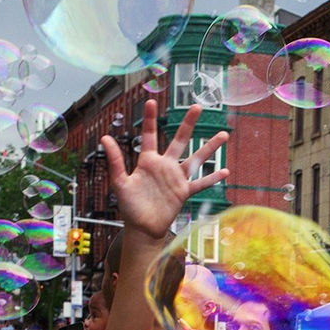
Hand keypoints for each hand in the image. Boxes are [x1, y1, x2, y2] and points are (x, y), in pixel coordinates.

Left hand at [103, 99, 229, 240]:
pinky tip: (225, 171)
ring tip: (223, 135)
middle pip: (180, 140)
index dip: (150, 119)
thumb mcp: (120, 182)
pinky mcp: (184, 192)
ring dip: (209, 147)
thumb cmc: (129, 206)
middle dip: (189, 124)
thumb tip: (105, 137)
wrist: (142, 227)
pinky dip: (212, 178)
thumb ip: (115, 160)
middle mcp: (165, 166)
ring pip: (196, 158)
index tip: (151, 102)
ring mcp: (176, 178)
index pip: (150, 135)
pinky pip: (201, 183)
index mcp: (148, 161)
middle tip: (197, 107)